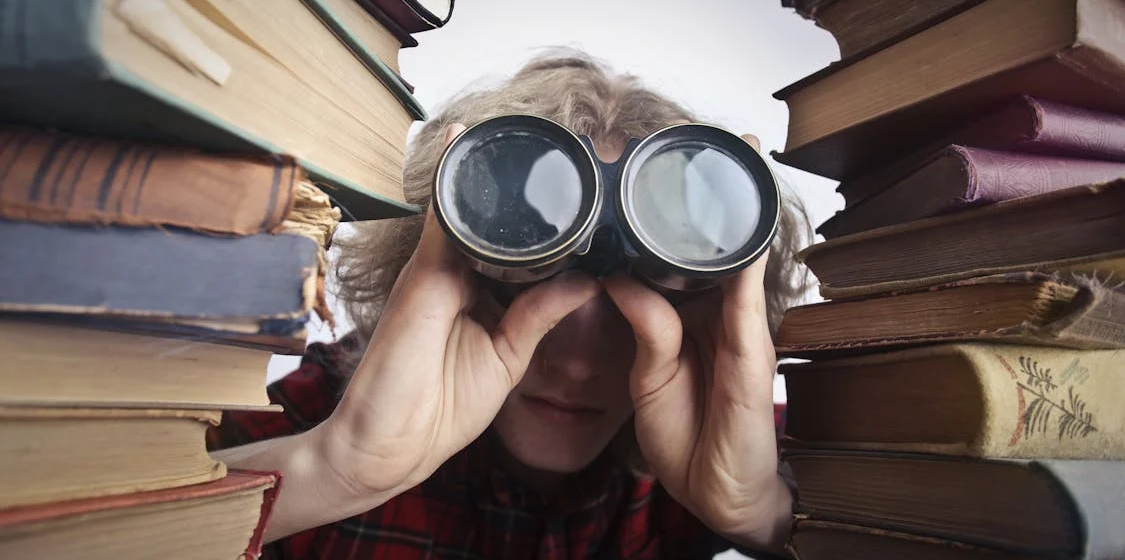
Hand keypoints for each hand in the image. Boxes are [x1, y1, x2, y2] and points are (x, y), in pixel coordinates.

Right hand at [317, 124, 600, 500]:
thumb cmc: (440, 409)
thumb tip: (587, 280)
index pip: (516, 247)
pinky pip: (441, 216)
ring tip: (534, 135)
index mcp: (479, 294)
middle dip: (524, 191)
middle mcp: (456, 273)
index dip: (545, 224)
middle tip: (570, 155)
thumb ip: (539, 315)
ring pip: (468, 209)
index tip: (584, 197)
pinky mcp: (423, 272)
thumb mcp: (506, 358)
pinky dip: (453, 182)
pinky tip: (468, 143)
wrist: (388, 444)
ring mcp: (437, 268)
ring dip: (494, 176)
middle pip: (494, 221)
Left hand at [603, 135, 791, 551]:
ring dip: (737, 210)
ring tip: (736, 156)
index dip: (669, 214)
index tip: (655, 167)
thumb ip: (644, 323)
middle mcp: (718, 311)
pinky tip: (744, 225)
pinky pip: (748, 298)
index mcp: (690, 314)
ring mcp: (739, 327)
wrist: (716, 489)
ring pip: (739, 257)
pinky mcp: (752, 350)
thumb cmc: (686, 433)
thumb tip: (617, 277)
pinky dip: (748, 260)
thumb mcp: (650, 373)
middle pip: (715, 244)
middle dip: (712, 195)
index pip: (679, 253)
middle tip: (705, 140)